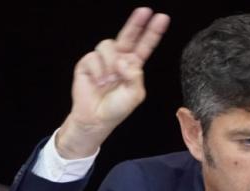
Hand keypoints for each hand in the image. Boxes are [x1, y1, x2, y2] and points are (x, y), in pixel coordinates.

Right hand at [56, 7, 169, 158]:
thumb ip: (135, 76)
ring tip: (108, 80)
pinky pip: (94, 57)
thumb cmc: (116, 109)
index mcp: (132, 66)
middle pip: (128, 35)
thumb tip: (123, 61)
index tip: (161, 18)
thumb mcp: (134, 95)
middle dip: (136, 23)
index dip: (152, 32)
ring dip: (110, 63)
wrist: (95, 119)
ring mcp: (102, 60)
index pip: (144, 46)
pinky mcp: (87, 64)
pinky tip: (98, 82)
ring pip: (108, 45)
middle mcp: (118, 60)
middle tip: (144, 11)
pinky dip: (98, 71)